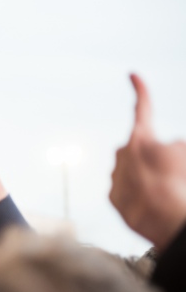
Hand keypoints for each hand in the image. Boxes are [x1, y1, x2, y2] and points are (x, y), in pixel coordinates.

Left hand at [109, 74, 185, 249]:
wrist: (164, 217)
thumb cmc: (180, 182)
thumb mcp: (184, 152)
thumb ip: (173, 146)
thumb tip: (162, 153)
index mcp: (141, 138)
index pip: (143, 108)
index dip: (140, 89)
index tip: (132, 74)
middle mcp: (122, 154)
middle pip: (144, 149)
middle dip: (156, 158)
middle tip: (172, 175)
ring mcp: (115, 175)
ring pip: (138, 171)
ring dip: (150, 178)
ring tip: (164, 192)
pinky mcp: (113, 197)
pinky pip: (131, 191)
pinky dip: (141, 196)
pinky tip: (151, 203)